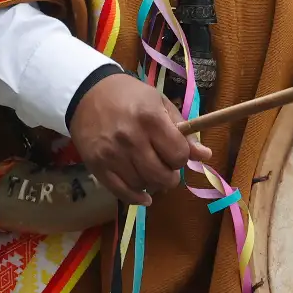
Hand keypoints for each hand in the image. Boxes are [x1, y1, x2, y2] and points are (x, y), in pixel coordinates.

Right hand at [69, 74, 212, 205]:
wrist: (87, 94)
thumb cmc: (129, 95)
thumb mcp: (160, 103)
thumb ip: (183, 130)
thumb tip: (205, 155)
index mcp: (150, 119)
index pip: (178, 154)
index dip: (182, 158)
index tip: (177, 153)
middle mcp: (131, 139)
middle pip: (162, 175)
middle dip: (171, 175)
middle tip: (167, 167)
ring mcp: (112, 154)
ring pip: (143, 184)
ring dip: (152, 183)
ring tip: (151, 172)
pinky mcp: (97, 166)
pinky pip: (121, 192)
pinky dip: (136, 198)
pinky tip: (145, 196)